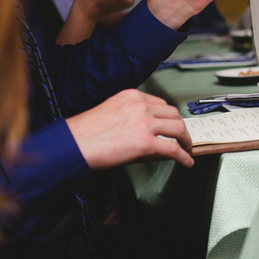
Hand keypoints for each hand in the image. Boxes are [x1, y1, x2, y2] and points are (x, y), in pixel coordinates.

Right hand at [66, 89, 193, 169]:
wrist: (71, 146)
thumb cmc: (84, 133)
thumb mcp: (112, 113)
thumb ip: (133, 117)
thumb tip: (152, 132)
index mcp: (132, 96)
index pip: (160, 104)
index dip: (169, 117)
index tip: (172, 125)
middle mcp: (141, 106)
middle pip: (173, 114)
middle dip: (181, 127)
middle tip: (183, 138)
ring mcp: (144, 123)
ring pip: (178, 129)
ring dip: (186, 140)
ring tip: (187, 149)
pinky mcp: (146, 143)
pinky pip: (173, 149)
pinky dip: (184, 156)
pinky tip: (186, 162)